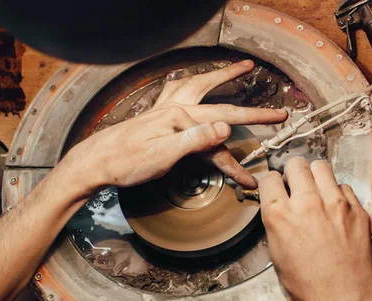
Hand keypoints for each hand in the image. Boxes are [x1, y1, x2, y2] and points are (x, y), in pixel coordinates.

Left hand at [68, 60, 286, 190]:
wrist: (95, 162)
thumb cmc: (126, 162)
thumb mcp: (164, 156)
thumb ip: (196, 139)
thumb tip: (226, 126)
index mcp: (181, 119)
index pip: (225, 127)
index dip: (247, 142)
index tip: (265, 151)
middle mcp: (176, 110)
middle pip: (221, 104)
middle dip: (251, 108)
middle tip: (276, 109)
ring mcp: (167, 111)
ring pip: (200, 88)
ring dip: (222, 77)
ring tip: (239, 68)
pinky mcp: (158, 118)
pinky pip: (179, 93)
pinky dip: (191, 85)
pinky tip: (191, 83)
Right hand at [259, 157, 371, 300]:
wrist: (343, 297)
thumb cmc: (308, 283)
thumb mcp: (277, 253)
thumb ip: (276, 222)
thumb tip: (278, 206)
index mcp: (279, 214)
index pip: (269, 178)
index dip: (271, 182)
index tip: (275, 186)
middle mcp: (306, 203)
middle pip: (296, 164)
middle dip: (293, 172)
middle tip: (296, 183)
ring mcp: (334, 203)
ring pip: (321, 167)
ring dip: (315, 176)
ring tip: (317, 190)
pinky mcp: (356, 208)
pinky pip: (344, 187)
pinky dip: (338, 194)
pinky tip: (335, 209)